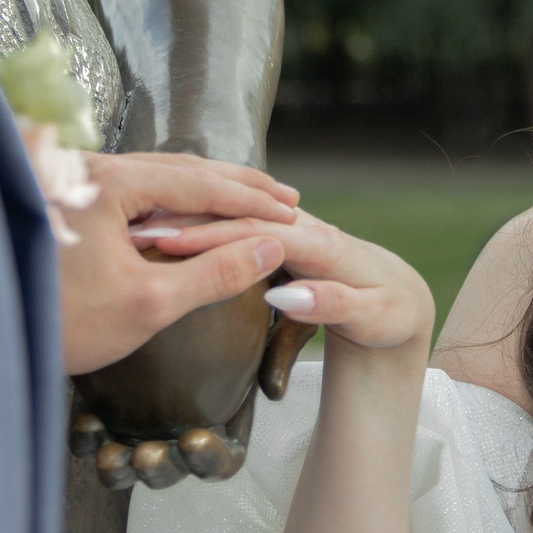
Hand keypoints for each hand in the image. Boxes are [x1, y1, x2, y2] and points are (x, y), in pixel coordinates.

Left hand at [53, 150, 296, 376]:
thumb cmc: (60, 323)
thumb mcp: (148, 304)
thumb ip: (215, 273)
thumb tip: (271, 248)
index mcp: (111, 180)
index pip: (201, 183)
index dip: (251, 201)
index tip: (291, 212)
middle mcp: (89, 164)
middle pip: (180, 167)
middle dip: (235, 185)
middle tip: (283, 198)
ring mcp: (71, 177)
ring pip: (155, 175)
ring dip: (205, 190)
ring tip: (247, 202)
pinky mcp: (62, 197)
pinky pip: (131, 188)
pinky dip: (170, 199)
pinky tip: (189, 214)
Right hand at [153, 206, 434, 358]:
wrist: (400, 299)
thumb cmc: (387, 313)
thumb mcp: (373, 317)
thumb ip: (333, 305)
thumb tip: (287, 296)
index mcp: (324, 244)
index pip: (258, 233)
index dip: (210, 236)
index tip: (166, 244)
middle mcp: (305, 226)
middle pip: (238, 217)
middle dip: (187, 221)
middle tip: (133, 230)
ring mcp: (291, 227)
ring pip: (233, 215)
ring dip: (186, 217)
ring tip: (134, 225)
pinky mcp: (282, 236)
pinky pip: (235, 225)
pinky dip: (200, 225)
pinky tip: (162, 231)